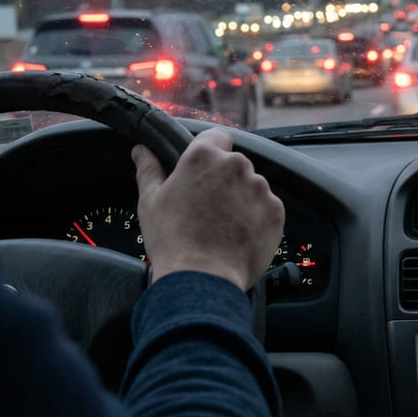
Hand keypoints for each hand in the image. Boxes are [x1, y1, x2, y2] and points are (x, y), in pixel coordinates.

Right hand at [131, 129, 284, 290]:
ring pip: (252, 186)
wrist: (201, 280)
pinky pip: (267, 208)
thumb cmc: (172, 240)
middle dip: (224, 180)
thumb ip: (149, 169)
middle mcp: (236, 165)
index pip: (217, 136)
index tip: (204, 172)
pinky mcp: (275, 211)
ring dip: (242, 199)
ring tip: (223, 226)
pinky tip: (238, 236)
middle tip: (208, 207)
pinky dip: (257, 219)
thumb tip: (141, 151)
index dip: (211, 151)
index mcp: (204, 156)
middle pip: (235, 164)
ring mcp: (259, 188)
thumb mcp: (151, 201)